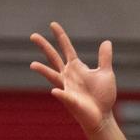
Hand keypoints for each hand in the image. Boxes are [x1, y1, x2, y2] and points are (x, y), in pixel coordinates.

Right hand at [29, 21, 116, 135]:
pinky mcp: (70, 100)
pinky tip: (56, 91)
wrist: (102, 116)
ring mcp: (67, 87)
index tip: (52, 24)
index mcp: (77, 67)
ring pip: (51, 76)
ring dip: (42, 70)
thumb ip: (104, 58)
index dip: (60, 36)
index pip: (67, 48)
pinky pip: (63, 95)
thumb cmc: (103, 96)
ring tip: (32, 65)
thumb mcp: (106, 74)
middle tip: (33, 36)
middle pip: (53, 58)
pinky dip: (60, 93)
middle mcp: (68, 75)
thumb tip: (107, 42)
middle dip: (44, 47)